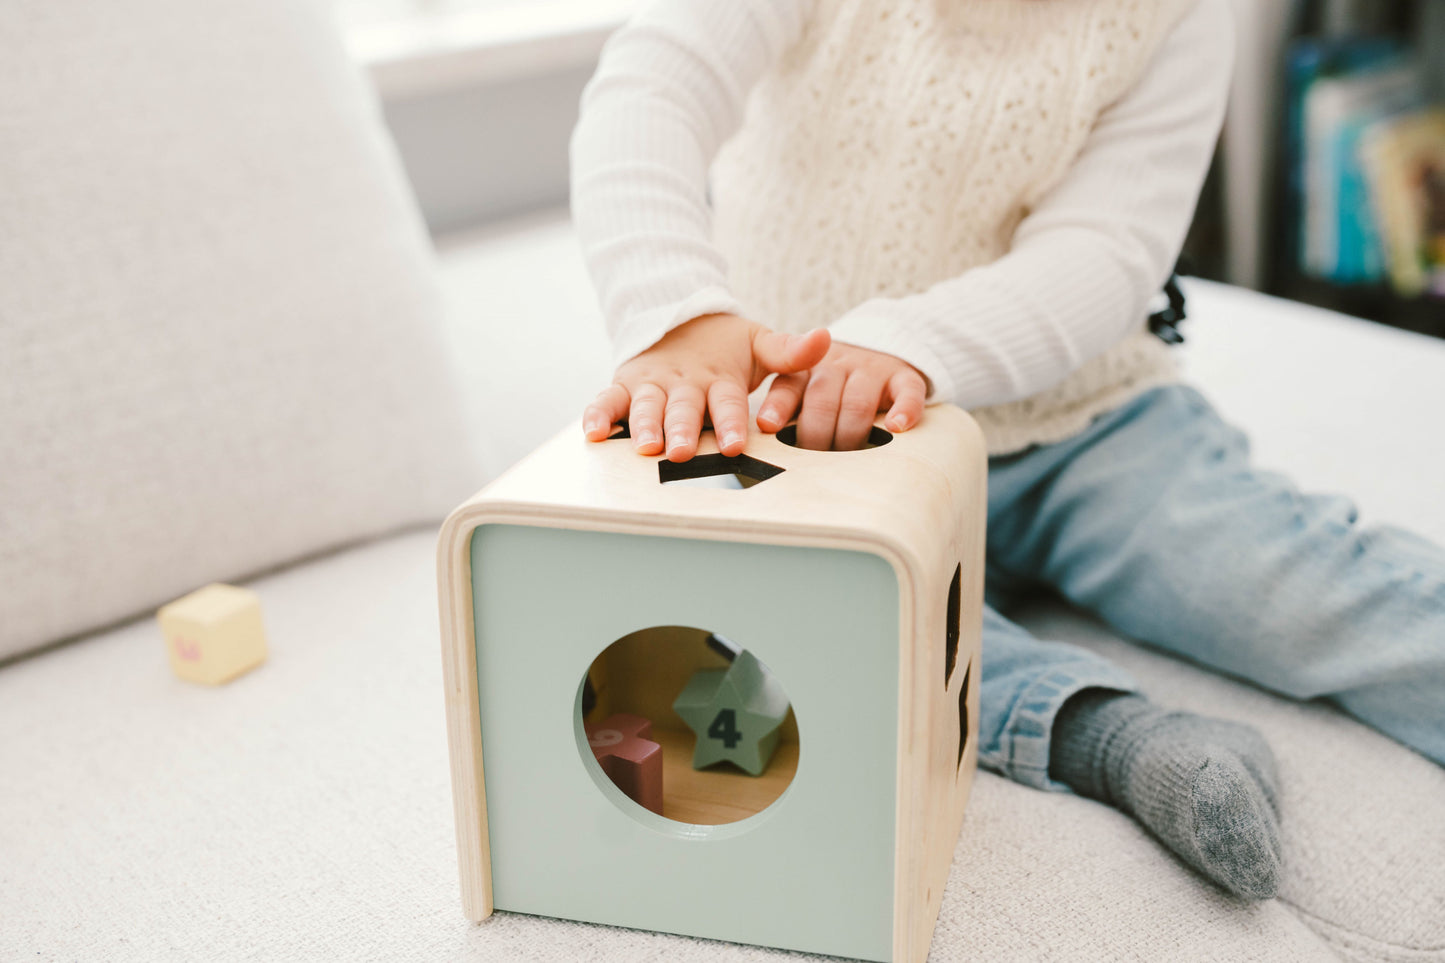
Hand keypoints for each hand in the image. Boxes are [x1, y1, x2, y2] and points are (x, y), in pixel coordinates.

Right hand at [582, 313, 830, 461]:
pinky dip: (598, 415)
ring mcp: (651, 384)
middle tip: (680, 452)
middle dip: (681, 429)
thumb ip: (790, 350)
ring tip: (644, 449)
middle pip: (682, 408)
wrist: (679, 317)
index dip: (731, 421)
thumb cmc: (724, 346)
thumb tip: (826, 338)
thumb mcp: (759, 343)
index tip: (735, 442)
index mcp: (717, 376)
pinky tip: (593, 435)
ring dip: (644, 427)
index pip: (727, 401)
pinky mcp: (625, 386)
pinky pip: (607, 400)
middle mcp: (683, 381)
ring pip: (646, 407)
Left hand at [756, 342, 926, 450]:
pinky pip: (906, 391)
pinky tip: (896, 427)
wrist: (879, 348)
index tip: (768, 425)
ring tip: (848, 460)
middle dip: (816, 435)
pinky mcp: (903, 376)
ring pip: (858, 401)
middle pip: (821, 400)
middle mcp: (835, 366)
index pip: (787, 387)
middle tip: (813, 465)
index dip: (777, 407)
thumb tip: (765, 455)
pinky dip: (904, 409)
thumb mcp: (804, 393)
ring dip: (851, 433)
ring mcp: (870, 370)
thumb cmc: (833, 390)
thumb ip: (787, 416)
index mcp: (804, 371)